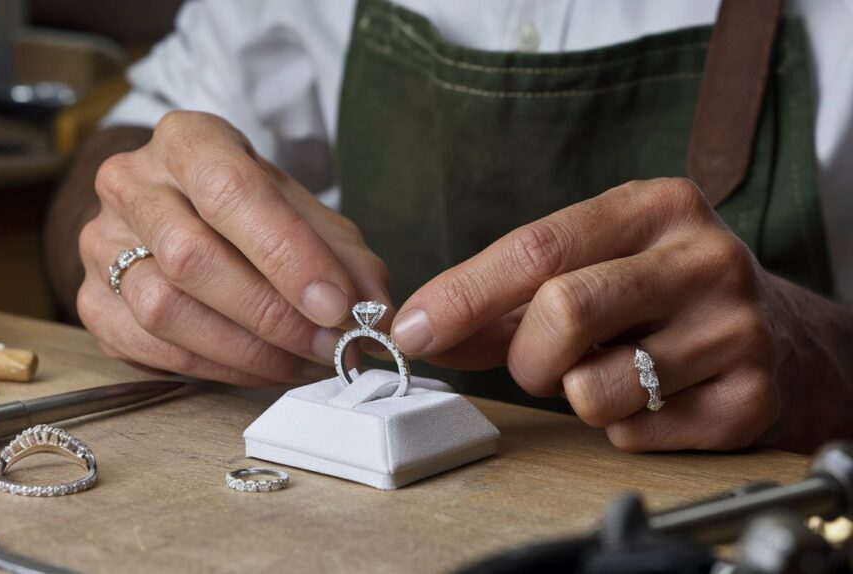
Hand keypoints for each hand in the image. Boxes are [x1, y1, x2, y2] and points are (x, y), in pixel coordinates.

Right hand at [77, 112, 389, 384]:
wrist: (178, 212)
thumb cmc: (249, 210)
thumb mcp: (302, 211)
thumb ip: (340, 254)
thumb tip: (374, 311)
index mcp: (186, 141)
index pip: (232, 192)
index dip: (288, 254)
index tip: (338, 304)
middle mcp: (130, 184)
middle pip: (192, 257)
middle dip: (273, 313)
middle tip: (331, 345)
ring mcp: (101, 244)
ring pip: (165, 309)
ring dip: (247, 349)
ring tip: (304, 360)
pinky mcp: (92, 302)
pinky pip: (150, 348)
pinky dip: (217, 368)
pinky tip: (263, 368)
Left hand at [391, 178, 794, 450]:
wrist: (785, 339)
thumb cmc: (663, 295)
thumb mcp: (593, 268)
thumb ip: (502, 300)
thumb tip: (422, 330)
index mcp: (656, 207)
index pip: (538, 247)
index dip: (463, 294)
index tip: (414, 328)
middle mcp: (704, 258)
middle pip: (563, 312)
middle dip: (525, 356)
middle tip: (539, 361)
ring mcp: (734, 330)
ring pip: (592, 389)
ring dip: (574, 394)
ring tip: (609, 371)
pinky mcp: (748, 399)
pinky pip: (632, 434)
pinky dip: (619, 426)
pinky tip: (653, 397)